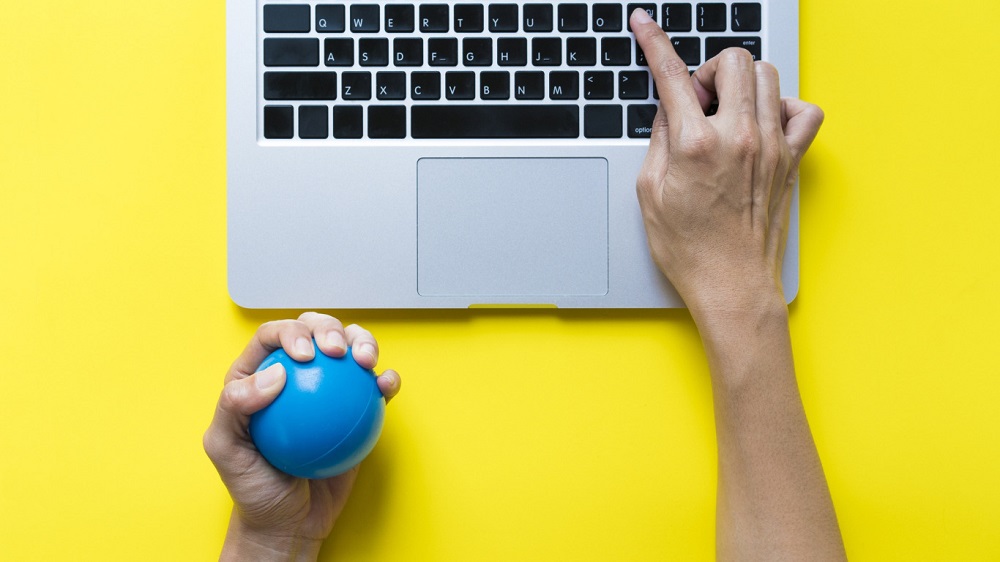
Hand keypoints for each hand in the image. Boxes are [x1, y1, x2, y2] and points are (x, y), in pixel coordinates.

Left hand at [203, 312, 400, 559]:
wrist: (289, 521)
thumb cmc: (253, 486)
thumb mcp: (225, 450)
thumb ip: (235, 406)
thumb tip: (276, 374)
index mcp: (257, 374)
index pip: (272, 337)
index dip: (290, 331)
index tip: (305, 354)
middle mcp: (295, 373)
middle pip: (314, 330)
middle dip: (329, 327)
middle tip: (335, 351)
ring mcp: (329, 389)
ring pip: (349, 348)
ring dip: (363, 341)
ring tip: (366, 361)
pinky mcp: (356, 408)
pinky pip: (374, 387)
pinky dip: (385, 379)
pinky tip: (386, 384)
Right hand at [630, 9, 823, 311]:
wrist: (731, 286)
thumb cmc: (690, 250)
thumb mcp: (649, 193)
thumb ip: (659, 140)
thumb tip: (668, 110)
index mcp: (695, 145)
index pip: (672, 76)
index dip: (653, 42)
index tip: (644, 24)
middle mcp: (738, 138)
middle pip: (734, 61)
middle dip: (710, 70)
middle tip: (697, 99)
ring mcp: (771, 147)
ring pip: (767, 76)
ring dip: (742, 84)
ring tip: (725, 114)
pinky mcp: (791, 161)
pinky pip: (804, 111)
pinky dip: (785, 107)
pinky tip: (764, 123)